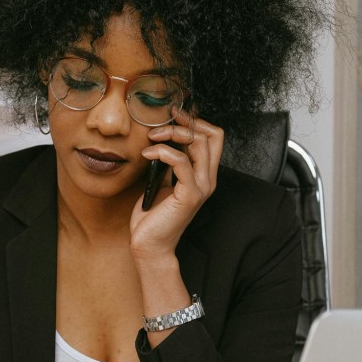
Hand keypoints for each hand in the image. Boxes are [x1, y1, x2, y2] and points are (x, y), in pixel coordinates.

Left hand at [130, 111, 223, 257]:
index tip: (173, 116)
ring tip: (151, 137)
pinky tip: (147, 154)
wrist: (149, 245)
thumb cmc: (153, 216)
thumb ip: (169, 163)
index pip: (214, 137)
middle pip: (212, 135)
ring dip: (172, 134)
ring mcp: (201, 187)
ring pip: (199, 144)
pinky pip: (182, 162)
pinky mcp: (189, 195)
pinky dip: (163, 152)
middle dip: (185, 122)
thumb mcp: (161, 181)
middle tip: (161, 123)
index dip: (196, 121)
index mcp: (203, 174)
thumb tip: (162, 139)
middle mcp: (207, 179)